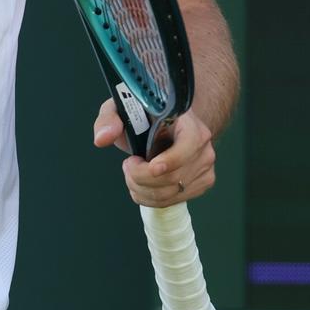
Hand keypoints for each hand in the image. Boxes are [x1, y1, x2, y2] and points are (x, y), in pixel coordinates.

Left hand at [93, 99, 218, 207]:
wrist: (167, 126)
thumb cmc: (146, 117)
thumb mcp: (123, 109)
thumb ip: (109, 118)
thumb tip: (102, 138)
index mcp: (189, 121)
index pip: (190, 144)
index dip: (171, 160)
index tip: (151, 166)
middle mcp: (203, 144)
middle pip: (174, 176)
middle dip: (141, 177)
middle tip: (128, 166)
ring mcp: (206, 165)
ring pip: (171, 193)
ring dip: (142, 190)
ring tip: (133, 174)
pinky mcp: (203, 182)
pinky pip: (174, 201)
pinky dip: (151, 198)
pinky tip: (144, 184)